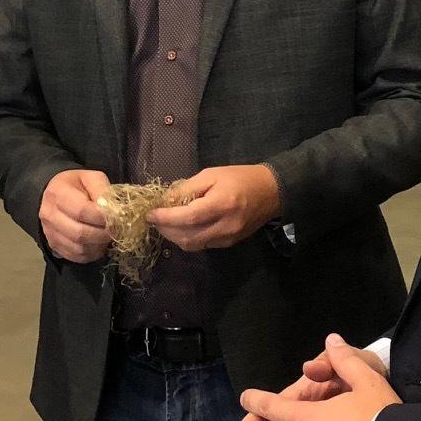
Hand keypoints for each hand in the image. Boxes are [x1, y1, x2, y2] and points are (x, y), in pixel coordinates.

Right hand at [39, 168, 110, 263]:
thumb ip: (102, 189)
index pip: (82, 211)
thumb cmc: (77, 185)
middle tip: (116, 230)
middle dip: (103, 234)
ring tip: (107, 236)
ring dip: (98, 245)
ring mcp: (50, 232)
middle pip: (80, 233)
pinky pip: (76, 256)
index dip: (102, 217)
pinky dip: (92, 253)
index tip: (116, 217)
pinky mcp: (54, 245)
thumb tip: (112, 209)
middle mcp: (49, 214)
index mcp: (57, 192)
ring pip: (79, 248)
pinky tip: (98, 244)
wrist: (56, 194)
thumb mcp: (91, 178)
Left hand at [148, 164, 281, 252]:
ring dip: (174, 236)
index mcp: (221, 204)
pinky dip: (187, 238)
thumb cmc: (240, 177)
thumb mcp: (211, 174)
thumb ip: (187, 188)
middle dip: (166, 230)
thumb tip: (165, 201)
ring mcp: (227, 238)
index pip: (187, 217)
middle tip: (155, 219)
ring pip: (192, 245)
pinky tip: (182, 227)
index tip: (150, 214)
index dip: (165, 218)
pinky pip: (202, 245)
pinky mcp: (229, 243)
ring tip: (165, 224)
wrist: (271, 192)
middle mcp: (224, 226)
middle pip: (187, 237)